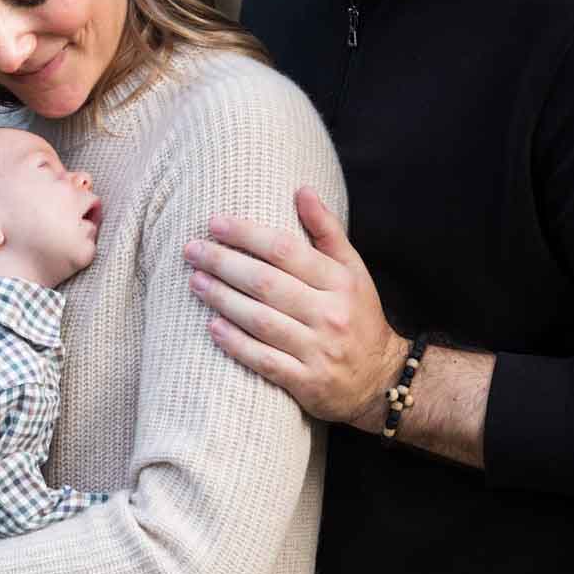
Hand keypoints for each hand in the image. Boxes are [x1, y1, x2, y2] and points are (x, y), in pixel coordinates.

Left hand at [184, 187, 406, 427]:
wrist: (380, 378)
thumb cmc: (358, 315)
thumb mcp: (353, 269)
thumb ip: (327, 230)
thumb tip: (302, 190)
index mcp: (341, 281)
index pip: (285, 250)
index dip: (247, 235)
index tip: (215, 223)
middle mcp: (330, 314)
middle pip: (266, 284)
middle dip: (224, 264)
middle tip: (192, 250)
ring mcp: (318, 351)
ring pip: (261, 321)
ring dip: (223, 299)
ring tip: (195, 282)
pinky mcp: (307, 383)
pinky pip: (264, 361)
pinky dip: (236, 343)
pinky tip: (212, 327)